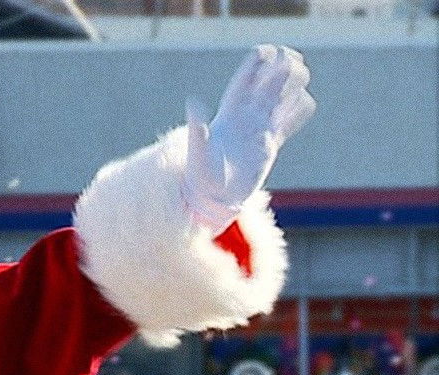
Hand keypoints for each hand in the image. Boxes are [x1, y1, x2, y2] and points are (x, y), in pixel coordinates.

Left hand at [183, 44, 315, 233]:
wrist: (214, 199)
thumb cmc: (201, 178)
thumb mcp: (198, 154)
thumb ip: (197, 130)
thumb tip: (193, 103)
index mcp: (228, 115)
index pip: (243, 82)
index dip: (255, 65)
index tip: (268, 51)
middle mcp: (244, 118)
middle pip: (264, 86)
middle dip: (277, 70)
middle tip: (292, 58)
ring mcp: (258, 130)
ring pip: (278, 100)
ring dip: (289, 86)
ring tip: (302, 73)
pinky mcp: (269, 145)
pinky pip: (286, 123)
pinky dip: (296, 112)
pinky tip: (304, 103)